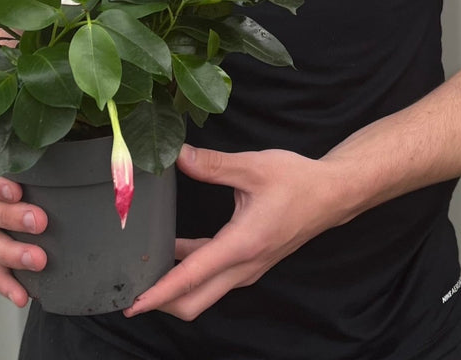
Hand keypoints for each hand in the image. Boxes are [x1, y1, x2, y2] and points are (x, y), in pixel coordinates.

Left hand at [124, 144, 336, 321]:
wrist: (331, 195)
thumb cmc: (296, 181)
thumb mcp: (253, 166)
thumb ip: (212, 164)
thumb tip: (178, 156)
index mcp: (242, 245)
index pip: (192, 277)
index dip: (159, 292)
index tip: (133, 304)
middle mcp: (243, 266)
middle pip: (194, 301)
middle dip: (161, 301)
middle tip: (129, 290)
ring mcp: (248, 268)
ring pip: (205, 292)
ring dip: (175, 287)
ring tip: (144, 270)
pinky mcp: (250, 261)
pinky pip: (215, 277)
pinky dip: (191, 272)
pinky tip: (175, 250)